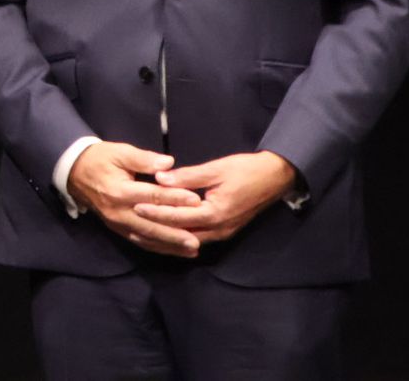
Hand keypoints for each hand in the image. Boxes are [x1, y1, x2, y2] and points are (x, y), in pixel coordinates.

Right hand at [67, 141, 205, 256]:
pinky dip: (157, 247)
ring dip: (169, 245)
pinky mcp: (117, 229)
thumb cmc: (100, 159)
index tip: (196, 201)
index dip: (175, 198)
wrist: (75, 172)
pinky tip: (173, 250)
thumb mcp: (120, 152)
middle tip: (198, 240)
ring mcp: (117, 223)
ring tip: (191, 250)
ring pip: (146, 238)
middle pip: (151, 224)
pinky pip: (139, 241)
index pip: (152, 196)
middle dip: (175, 233)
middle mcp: (118, 212)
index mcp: (120, 190)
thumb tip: (168, 163)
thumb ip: (144, 159)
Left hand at [135, 151, 297, 246]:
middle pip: (181, 234)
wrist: (275, 177)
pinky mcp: (225, 231)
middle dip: (157, 230)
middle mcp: (219, 229)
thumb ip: (188, 176)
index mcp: (216, 213)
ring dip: (168, 236)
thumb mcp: (216, 168)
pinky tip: (167, 233)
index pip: (179, 216)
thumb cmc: (246, 169)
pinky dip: (181, 236)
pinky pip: (198, 238)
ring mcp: (223, 233)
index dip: (157, 212)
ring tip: (145, 232)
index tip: (136, 206)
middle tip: (133, 224)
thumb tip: (160, 178)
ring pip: (189, 240)